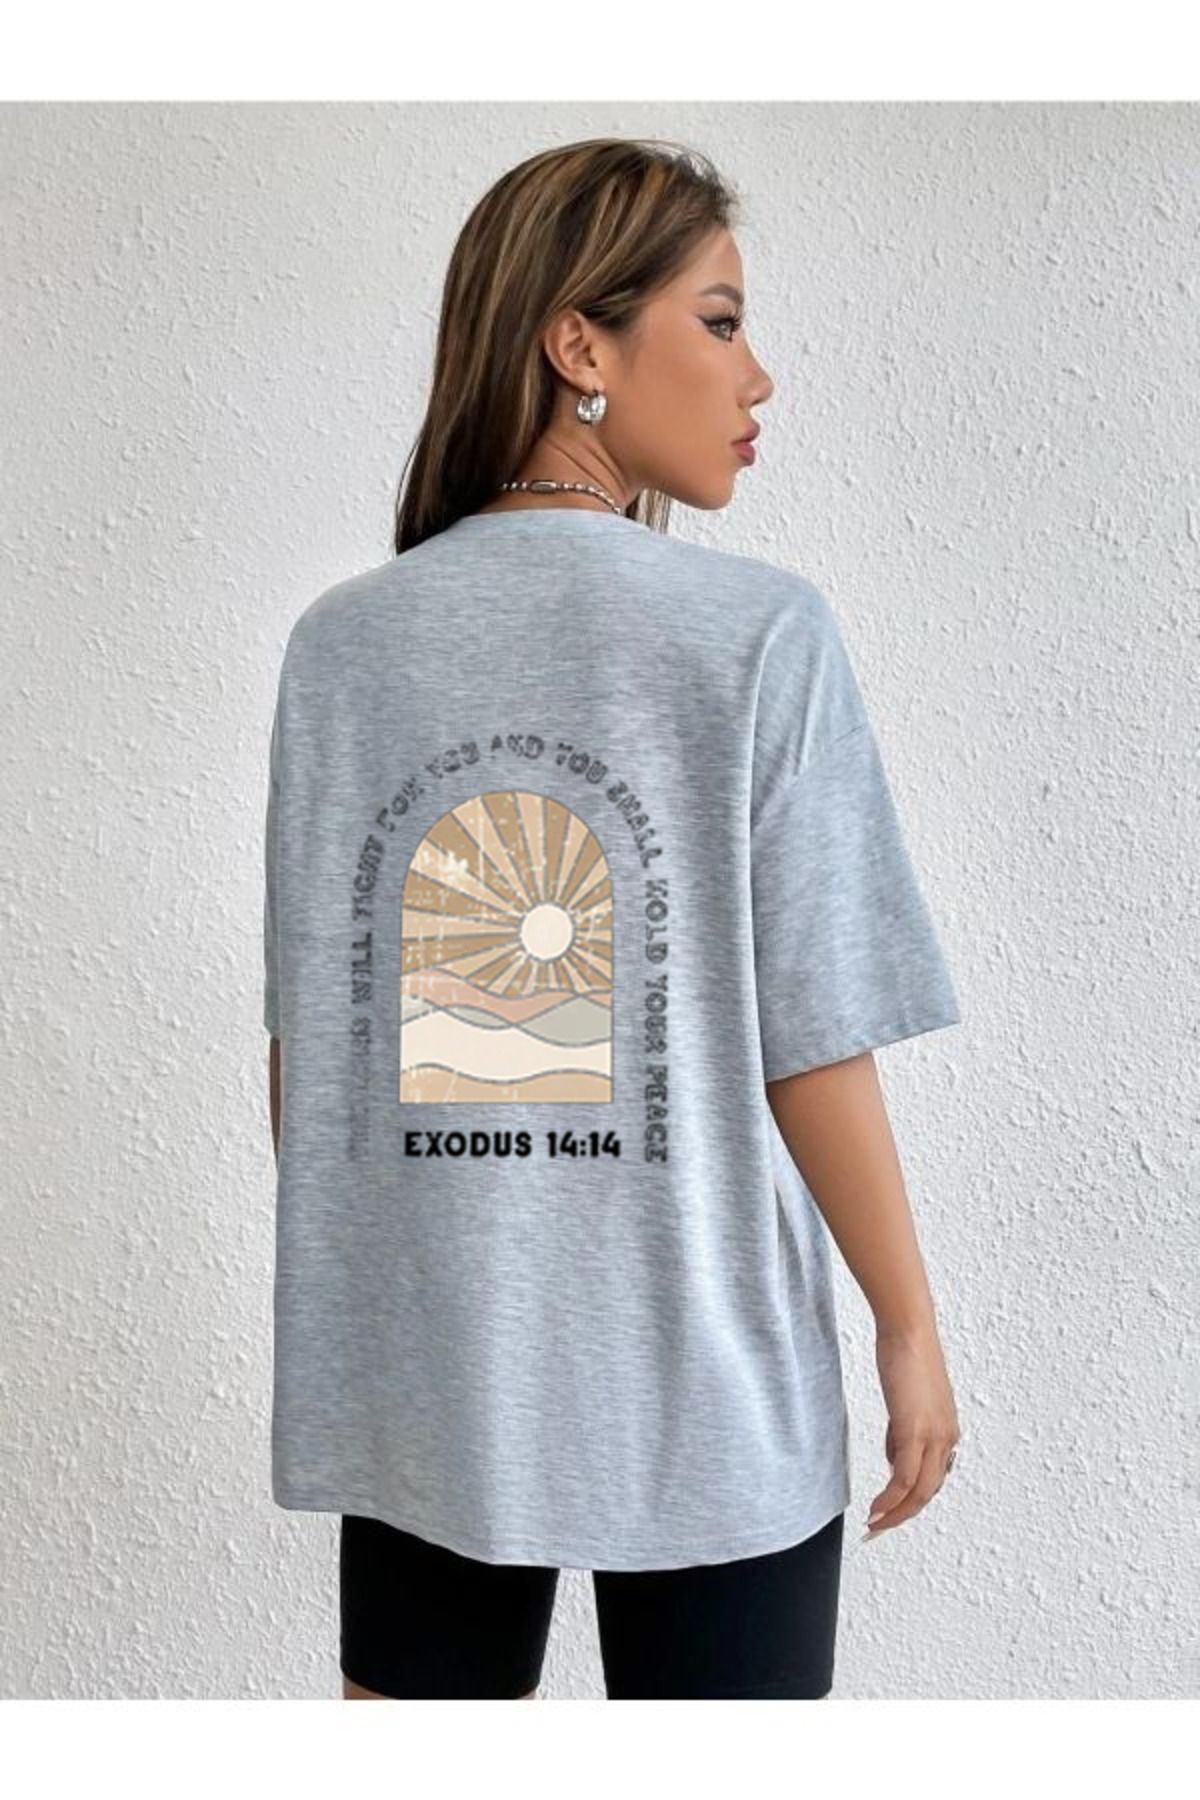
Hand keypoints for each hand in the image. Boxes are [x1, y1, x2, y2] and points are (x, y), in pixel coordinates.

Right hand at [863, 1322, 959, 1538]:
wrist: (908, 1331)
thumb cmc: (906, 1357)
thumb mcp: (907, 1403)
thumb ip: (903, 1433)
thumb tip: (893, 1460)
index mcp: (946, 1434)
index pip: (931, 1480)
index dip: (910, 1502)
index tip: (888, 1513)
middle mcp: (946, 1440)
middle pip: (927, 1493)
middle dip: (902, 1517)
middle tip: (877, 1530)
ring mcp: (933, 1436)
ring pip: (918, 1492)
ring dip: (894, 1514)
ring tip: (873, 1525)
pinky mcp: (915, 1430)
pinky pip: (904, 1478)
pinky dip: (890, 1499)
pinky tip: (875, 1508)